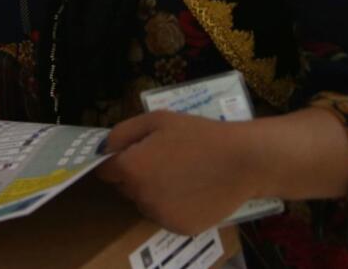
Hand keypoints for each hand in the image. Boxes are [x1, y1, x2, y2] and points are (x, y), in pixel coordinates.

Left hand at [97, 111, 261, 235]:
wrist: (244, 160)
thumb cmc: (198, 134)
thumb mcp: (155, 120)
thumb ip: (121, 134)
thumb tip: (103, 149)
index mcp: (131, 168)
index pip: (106, 170)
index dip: (119, 160)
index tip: (136, 154)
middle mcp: (140, 196)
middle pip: (125, 187)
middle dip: (137, 175)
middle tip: (165, 160)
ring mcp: (160, 215)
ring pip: (145, 203)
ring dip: (154, 192)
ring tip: (182, 175)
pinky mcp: (180, 228)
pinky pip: (166, 216)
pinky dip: (173, 207)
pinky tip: (192, 192)